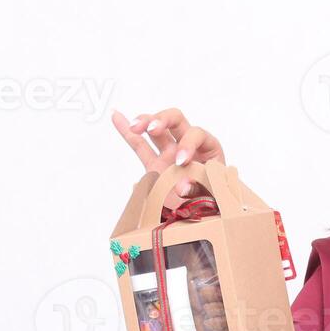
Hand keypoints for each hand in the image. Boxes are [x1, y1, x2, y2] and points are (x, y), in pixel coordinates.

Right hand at [110, 107, 225, 208]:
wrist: (203, 215)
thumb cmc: (213, 202)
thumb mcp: (212, 197)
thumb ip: (199, 190)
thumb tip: (182, 186)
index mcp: (208, 149)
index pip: (197, 135)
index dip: (188, 144)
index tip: (180, 161)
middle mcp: (188, 146)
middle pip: (176, 120)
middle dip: (164, 120)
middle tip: (154, 130)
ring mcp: (170, 153)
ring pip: (157, 129)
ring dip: (145, 122)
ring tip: (136, 127)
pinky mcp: (155, 164)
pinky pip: (140, 145)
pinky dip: (127, 131)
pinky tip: (117, 116)